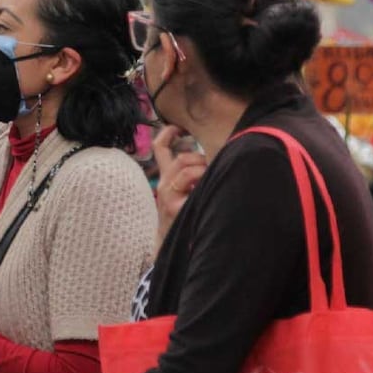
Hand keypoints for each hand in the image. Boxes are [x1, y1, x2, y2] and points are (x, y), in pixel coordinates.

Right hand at [154, 125, 207, 240]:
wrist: (172, 245)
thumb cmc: (183, 215)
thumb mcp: (182, 191)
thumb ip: (190, 173)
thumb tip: (211, 154)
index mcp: (166, 177)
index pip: (161, 148)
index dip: (168, 133)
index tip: (179, 126)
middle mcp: (164, 184)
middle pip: (182, 157)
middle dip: (201, 160)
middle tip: (209, 173)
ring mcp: (168, 195)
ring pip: (187, 167)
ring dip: (203, 171)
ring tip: (209, 184)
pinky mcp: (175, 207)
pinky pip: (191, 183)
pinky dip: (203, 182)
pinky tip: (207, 193)